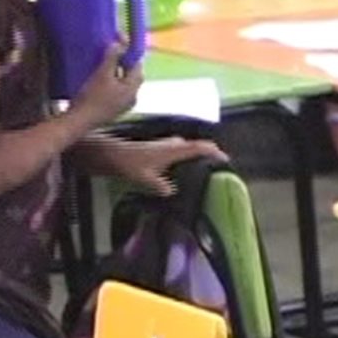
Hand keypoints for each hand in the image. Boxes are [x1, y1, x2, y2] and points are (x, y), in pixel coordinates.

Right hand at [71, 43, 142, 126]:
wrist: (80, 121)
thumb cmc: (92, 97)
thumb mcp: (102, 74)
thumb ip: (112, 58)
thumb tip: (119, 44)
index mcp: (132, 90)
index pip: (137, 66)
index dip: (130, 51)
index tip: (120, 39)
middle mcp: (132, 98)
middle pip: (132, 75)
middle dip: (125, 61)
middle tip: (114, 49)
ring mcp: (124, 105)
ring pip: (125, 83)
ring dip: (118, 71)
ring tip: (107, 60)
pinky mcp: (114, 109)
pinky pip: (118, 90)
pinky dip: (113, 80)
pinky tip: (101, 76)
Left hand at [100, 136, 228, 195]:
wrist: (112, 155)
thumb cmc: (129, 164)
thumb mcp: (145, 178)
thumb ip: (161, 186)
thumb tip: (172, 191)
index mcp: (173, 150)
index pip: (199, 148)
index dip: (214, 153)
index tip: (226, 160)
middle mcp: (172, 145)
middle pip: (197, 146)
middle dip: (209, 154)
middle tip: (218, 167)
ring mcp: (166, 145)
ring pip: (188, 148)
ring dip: (198, 156)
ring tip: (205, 169)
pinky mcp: (160, 149)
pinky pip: (180, 151)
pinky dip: (187, 158)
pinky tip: (185, 170)